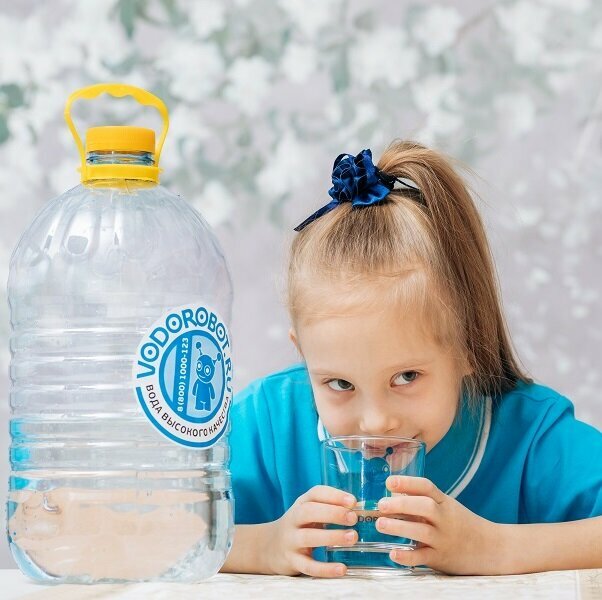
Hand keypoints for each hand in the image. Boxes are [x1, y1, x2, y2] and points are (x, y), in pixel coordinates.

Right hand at [265, 485, 358, 576]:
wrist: (270, 546)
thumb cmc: (300, 525)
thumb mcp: (310, 511)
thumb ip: (329, 508)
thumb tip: (359, 510)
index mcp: (301, 503)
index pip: (315, 493)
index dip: (333, 495)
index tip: (352, 501)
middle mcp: (294, 519)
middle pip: (309, 512)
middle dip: (332, 513)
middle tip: (353, 518)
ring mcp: (291, 540)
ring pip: (308, 537)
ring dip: (331, 536)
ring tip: (352, 537)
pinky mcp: (292, 561)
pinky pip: (308, 565)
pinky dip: (325, 568)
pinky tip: (342, 569)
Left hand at [376, 476, 502, 574]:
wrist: (491, 548)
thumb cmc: (460, 524)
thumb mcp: (445, 507)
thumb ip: (421, 500)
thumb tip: (391, 494)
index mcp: (444, 502)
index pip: (427, 487)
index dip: (408, 482)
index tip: (389, 482)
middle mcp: (445, 519)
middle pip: (425, 507)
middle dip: (401, 504)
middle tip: (381, 505)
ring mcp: (444, 539)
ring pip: (422, 532)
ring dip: (399, 527)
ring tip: (380, 524)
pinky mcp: (442, 559)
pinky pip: (423, 557)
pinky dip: (407, 557)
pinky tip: (393, 553)